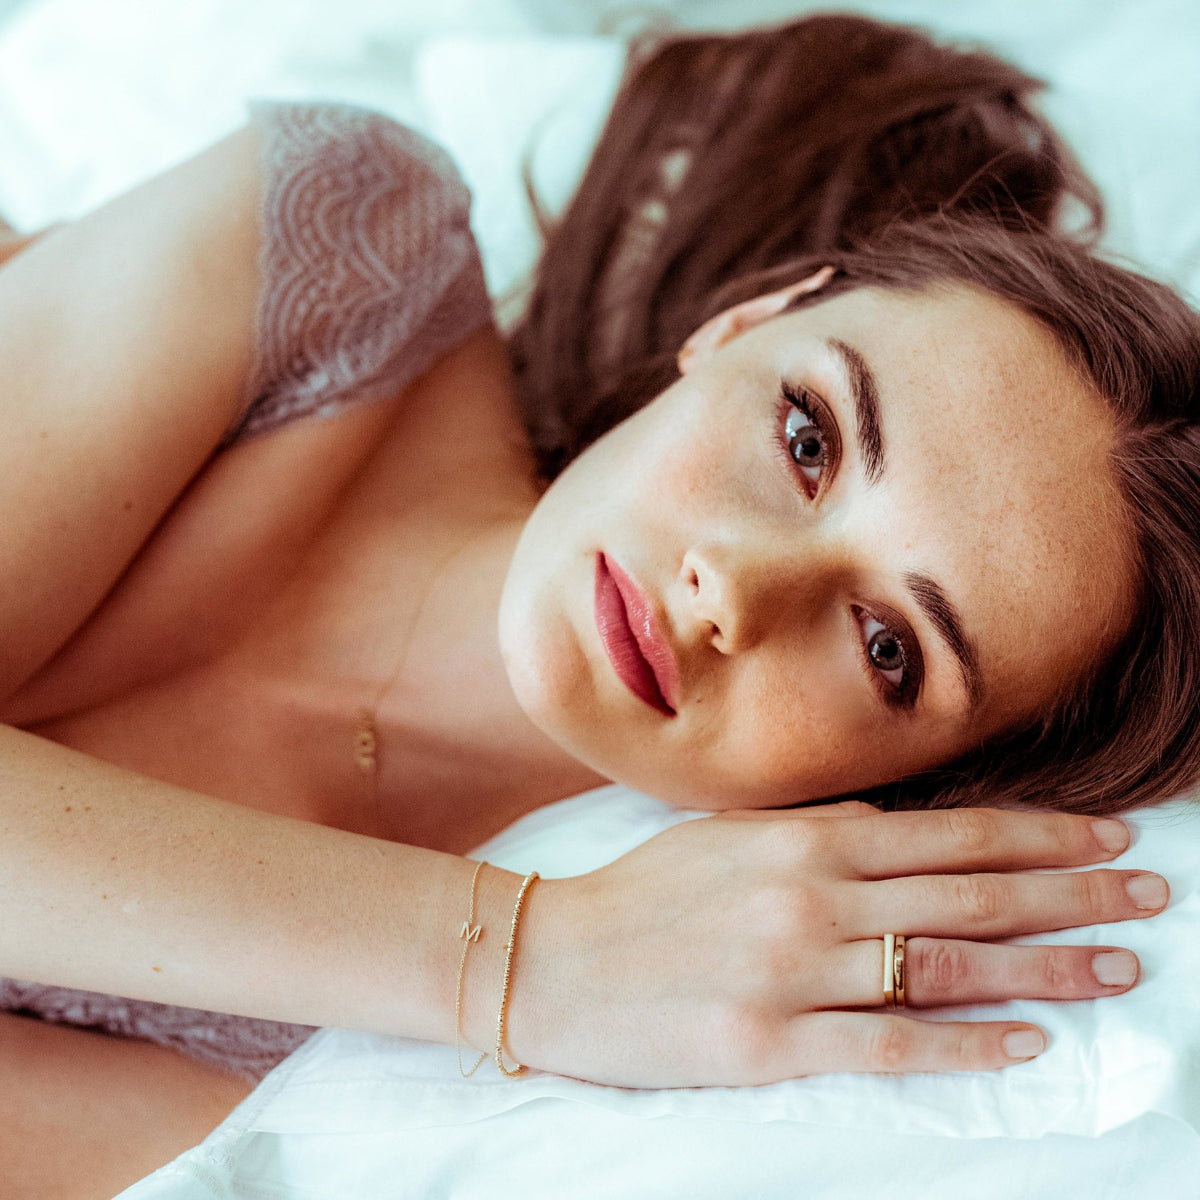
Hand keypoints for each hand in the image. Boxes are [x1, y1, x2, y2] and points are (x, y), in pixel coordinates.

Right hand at [507, 803, 1165, 1087]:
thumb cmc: (645, 891)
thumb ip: (823, 832)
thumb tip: (907, 832)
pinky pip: (888, 1045)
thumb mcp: (733, 834)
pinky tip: (1028, 1045)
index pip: (951, 832)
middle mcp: (813, 894)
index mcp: (805, 835)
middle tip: (1154, 896)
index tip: (1110, 837)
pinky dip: (965, 1045)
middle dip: (1073, 893)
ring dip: (1046, 967)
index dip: (1041, 836)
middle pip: (970, 894)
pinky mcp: (771, 1043)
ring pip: (947, 965)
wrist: (554, 956)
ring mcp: (795, 969)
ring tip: (1121, 968)